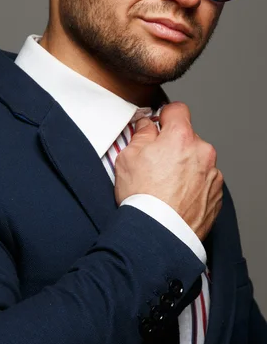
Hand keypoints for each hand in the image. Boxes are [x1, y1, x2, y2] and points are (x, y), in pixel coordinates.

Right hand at [114, 102, 222, 240]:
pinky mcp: (216, 194)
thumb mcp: (127, 157)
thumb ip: (140, 134)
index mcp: (180, 137)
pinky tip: (175, 196)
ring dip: (184, 165)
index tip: (158, 126)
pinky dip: (192, 185)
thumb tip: (146, 126)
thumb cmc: (143, 197)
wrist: (159, 234)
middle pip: (187, 137)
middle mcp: (202, 151)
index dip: (164, 116)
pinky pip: (203, 181)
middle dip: (173, 145)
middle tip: (155, 163)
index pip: (177, 109)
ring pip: (196, 160)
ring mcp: (212, 174)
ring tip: (165, 185)